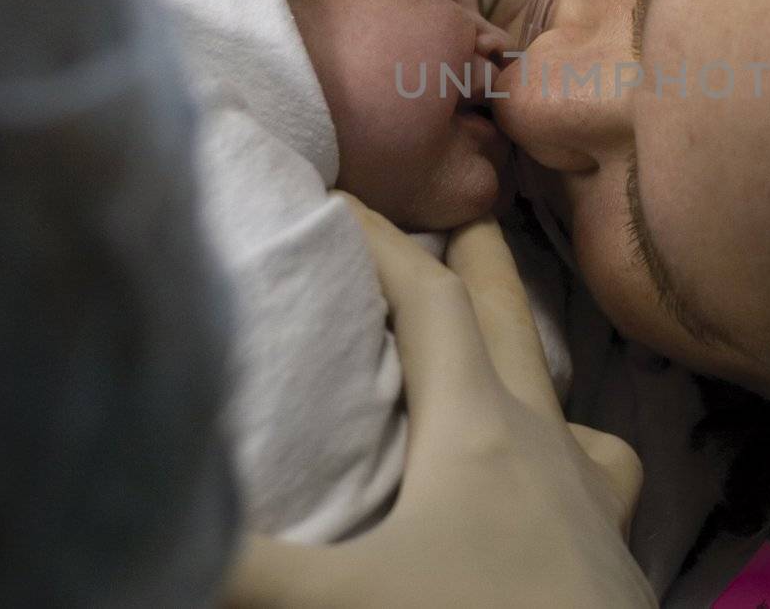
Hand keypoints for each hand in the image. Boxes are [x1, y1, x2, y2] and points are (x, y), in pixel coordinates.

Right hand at [225, 200, 654, 607]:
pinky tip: (554, 472)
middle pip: (509, 321)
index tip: (341, 201)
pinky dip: (573, 446)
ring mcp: (587, 489)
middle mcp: (542, 440)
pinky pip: (600, 465)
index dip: (384, 243)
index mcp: (477, 427)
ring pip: (561, 392)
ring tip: (502, 345)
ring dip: (526, 351)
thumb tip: (158, 538)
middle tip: (469, 209)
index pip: (430, 301)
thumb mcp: (339, 604)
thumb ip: (246, 568)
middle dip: (482, 260)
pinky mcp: (611, 540)